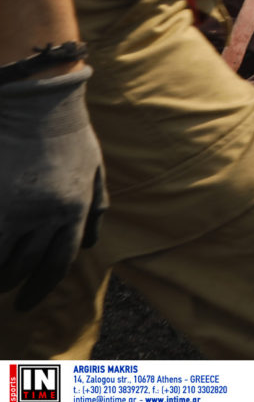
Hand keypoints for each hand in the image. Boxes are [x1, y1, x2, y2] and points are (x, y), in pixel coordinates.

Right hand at [0, 64, 105, 312]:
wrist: (37, 98)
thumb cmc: (66, 131)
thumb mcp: (93, 167)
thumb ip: (96, 207)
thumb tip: (90, 245)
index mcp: (73, 208)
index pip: (57, 264)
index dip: (40, 289)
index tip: (27, 303)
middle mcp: (44, 214)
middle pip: (23, 267)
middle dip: (11, 284)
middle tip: (3, 289)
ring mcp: (12, 207)